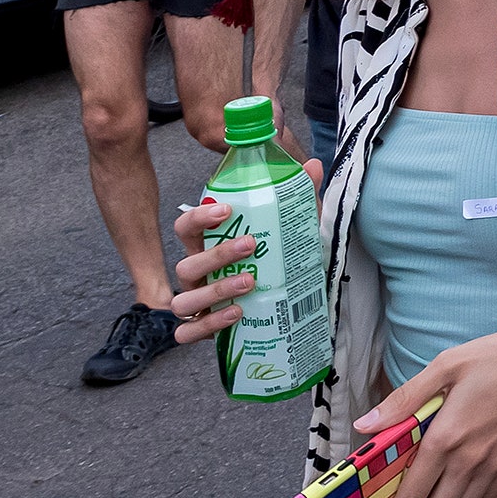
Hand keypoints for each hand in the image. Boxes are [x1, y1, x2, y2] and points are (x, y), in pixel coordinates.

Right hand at [167, 165, 319, 345]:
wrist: (288, 302)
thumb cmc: (276, 261)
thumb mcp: (290, 229)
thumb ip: (298, 198)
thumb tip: (312, 165)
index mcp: (208, 246)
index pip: (185, 227)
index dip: (198, 218)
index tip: (227, 210)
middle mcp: (197, 274)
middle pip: (186, 263)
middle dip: (216, 255)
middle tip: (251, 245)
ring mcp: (196, 302)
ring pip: (184, 300)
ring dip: (215, 290)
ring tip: (250, 281)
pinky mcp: (202, 329)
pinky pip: (189, 332)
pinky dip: (209, 324)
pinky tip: (237, 313)